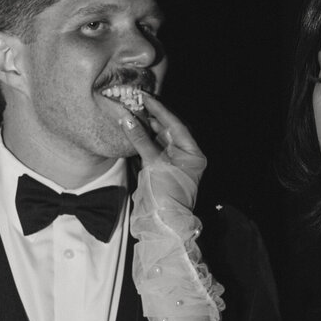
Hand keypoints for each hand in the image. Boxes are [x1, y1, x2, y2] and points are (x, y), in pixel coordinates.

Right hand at [117, 93, 205, 209]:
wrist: (162, 223)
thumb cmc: (165, 194)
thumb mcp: (154, 164)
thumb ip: (140, 140)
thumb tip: (127, 119)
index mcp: (192, 154)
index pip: (176, 125)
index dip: (160, 110)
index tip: (146, 97)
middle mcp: (185, 157)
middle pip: (167, 130)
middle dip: (152, 117)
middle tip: (136, 102)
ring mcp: (172, 163)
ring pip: (158, 139)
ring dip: (145, 127)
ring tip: (132, 112)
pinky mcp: (160, 170)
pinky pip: (151, 149)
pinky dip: (142, 140)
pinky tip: (132, 130)